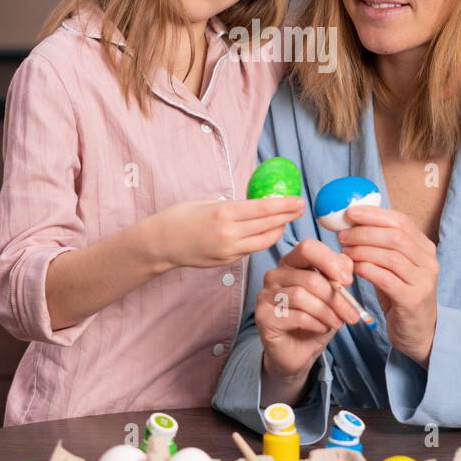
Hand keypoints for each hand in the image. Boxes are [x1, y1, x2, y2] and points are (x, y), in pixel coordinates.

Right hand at [146, 195, 303, 270]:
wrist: (160, 244)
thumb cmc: (179, 217)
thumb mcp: (206, 203)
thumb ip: (231, 205)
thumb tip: (255, 201)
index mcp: (224, 213)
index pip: (263, 209)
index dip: (284, 205)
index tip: (298, 199)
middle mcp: (229, 234)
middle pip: (268, 225)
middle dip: (288, 216)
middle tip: (301, 207)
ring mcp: (228, 251)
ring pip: (263, 242)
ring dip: (278, 230)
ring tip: (286, 220)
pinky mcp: (226, 262)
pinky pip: (250, 249)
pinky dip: (261, 240)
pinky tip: (266, 231)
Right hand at [256, 239, 362, 380]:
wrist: (298, 352)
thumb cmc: (315, 320)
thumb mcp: (333, 296)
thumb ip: (338, 276)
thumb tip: (347, 263)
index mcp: (292, 263)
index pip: (308, 248)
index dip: (330, 261)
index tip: (348, 281)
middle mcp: (275, 274)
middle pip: (310, 277)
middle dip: (336, 297)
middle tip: (351, 313)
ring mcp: (266, 295)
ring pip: (302, 297)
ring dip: (327, 312)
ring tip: (337, 322)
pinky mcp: (263, 316)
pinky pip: (296, 316)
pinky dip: (316, 323)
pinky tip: (322, 328)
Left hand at [338, 204, 438, 365]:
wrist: (418, 333)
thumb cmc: (400, 295)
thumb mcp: (394, 267)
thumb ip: (381, 246)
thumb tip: (352, 223)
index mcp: (425, 248)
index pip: (401, 221)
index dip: (374, 214)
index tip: (351, 213)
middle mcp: (429, 261)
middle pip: (395, 236)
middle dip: (364, 233)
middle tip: (343, 236)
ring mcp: (424, 281)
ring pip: (390, 256)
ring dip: (362, 251)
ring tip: (344, 253)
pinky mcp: (413, 299)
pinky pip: (385, 278)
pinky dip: (366, 270)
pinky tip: (353, 269)